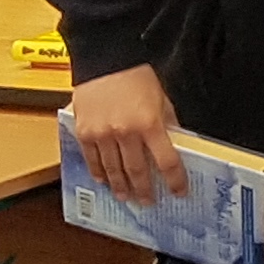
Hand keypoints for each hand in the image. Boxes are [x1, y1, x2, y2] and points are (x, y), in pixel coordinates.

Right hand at [69, 64, 186, 202]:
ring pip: (112, 170)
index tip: (179, 192)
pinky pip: (91, 160)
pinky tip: (104, 181)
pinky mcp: (84, 132)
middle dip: (144, 190)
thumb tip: (175, 146)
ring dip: (120, 187)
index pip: (167, 161)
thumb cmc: (136, 77)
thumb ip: (167, 125)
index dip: (174, 180)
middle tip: (147, 202)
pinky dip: (98, 173)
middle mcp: (125, 132)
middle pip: (137, 171)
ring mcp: (102, 134)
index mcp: (150, 124)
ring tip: (126, 197)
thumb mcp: (162, 100)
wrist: (106, 61)